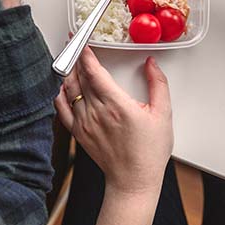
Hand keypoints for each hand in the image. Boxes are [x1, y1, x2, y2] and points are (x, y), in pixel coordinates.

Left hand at [55, 48, 172, 195]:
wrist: (133, 181)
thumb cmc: (149, 152)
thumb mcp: (163, 114)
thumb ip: (158, 84)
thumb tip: (152, 64)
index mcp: (117, 105)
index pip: (94, 72)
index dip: (85, 54)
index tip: (83, 42)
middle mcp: (96, 113)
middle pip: (79, 77)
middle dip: (76, 58)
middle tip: (75, 45)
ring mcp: (84, 124)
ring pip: (69, 90)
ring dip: (68, 73)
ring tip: (71, 61)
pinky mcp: (78, 133)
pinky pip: (61, 108)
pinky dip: (60, 94)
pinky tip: (64, 86)